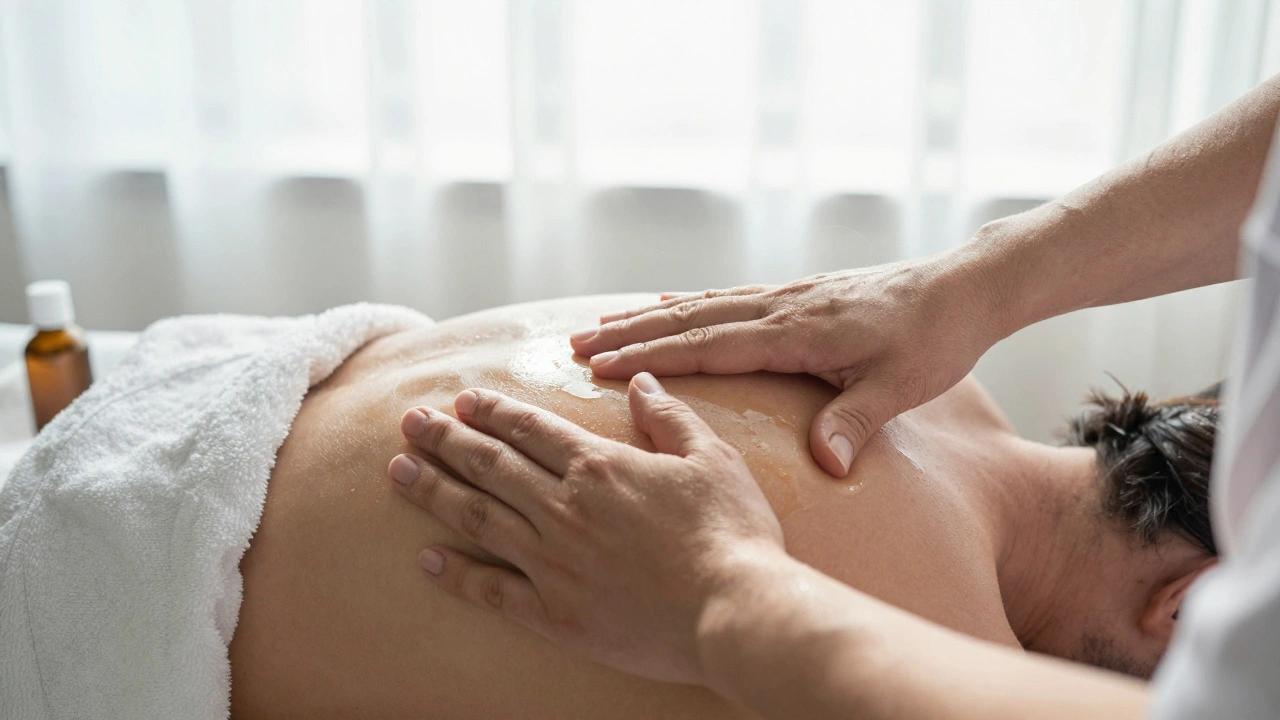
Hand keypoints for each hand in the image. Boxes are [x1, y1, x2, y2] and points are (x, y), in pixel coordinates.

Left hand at [385, 373, 785, 684]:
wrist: (736, 612)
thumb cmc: (733, 533)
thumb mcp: (712, 458)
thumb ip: (669, 417)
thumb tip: (640, 381)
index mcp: (599, 466)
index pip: (531, 428)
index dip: (492, 410)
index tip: (461, 399)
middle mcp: (564, 508)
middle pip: (490, 465)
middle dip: (446, 439)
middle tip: (410, 423)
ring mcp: (553, 562)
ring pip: (479, 518)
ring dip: (435, 491)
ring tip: (399, 471)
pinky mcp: (555, 614)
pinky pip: (492, 590)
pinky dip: (456, 573)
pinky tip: (426, 559)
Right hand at [569, 259, 1001, 475]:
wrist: (963, 288)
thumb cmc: (935, 341)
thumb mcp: (903, 388)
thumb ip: (856, 422)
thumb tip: (825, 465)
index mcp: (799, 331)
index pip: (708, 346)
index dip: (650, 357)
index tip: (599, 366)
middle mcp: (782, 307)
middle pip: (689, 320)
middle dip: (628, 335)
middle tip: (573, 347)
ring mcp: (786, 296)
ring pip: (701, 305)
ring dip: (647, 318)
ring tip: (599, 327)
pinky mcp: (796, 295)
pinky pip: (727, 299)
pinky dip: (686, 304)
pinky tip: (665, 306)